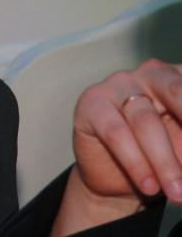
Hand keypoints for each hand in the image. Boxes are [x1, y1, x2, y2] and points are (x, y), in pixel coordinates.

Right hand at [53, 59, 181, 234]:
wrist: (115, 176)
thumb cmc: (159, 154)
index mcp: (180, 78)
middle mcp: (151, 73)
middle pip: (175, 92)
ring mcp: (118, 84)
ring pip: (145, 121)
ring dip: (165, 162)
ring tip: (176, 192)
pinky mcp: (91, 103)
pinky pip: (116, 133)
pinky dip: (136, 163)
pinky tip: (149, 185)